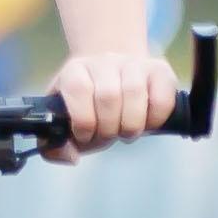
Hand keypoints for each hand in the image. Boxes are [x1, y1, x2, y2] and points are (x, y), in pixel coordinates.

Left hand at [41, 45, 177, 159]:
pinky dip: (155, 119)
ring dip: (131, 125)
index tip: (85, 135)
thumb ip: (55, 145)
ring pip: (135, 93)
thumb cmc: (88, 108)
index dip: (83, 121)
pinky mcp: (159, 70)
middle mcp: (104, 61)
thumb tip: (70, 157)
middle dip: (108, 128)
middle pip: (108, 96)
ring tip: (126, 131)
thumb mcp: (65, 122)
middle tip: (108, 135)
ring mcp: (133, 63)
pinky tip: (146, 122)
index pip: (78, 89)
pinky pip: (162, 97)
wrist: (111, 76)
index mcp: (75, 71)